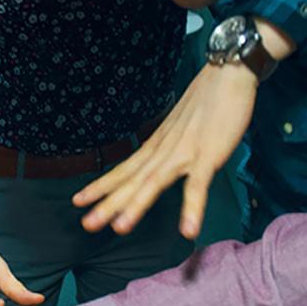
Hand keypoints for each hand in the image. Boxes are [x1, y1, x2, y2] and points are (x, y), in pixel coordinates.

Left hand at [74, 63, 257, 238]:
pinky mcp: (208, 155)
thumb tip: (159, 162)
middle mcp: (163, 151)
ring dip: (136, 206)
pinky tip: (188, 230)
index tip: (78, 201)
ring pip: (154, 183)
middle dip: (108, 203)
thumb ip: (169, 149)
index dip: (100, 187)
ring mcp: (183, 154)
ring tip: (119, 228)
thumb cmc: (207, 102)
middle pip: (131, 181)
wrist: (228, 75)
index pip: (123, 170)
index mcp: (156, 146)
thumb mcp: (179, 128)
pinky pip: (198, 186)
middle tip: (86, 224)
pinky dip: (192, 208)